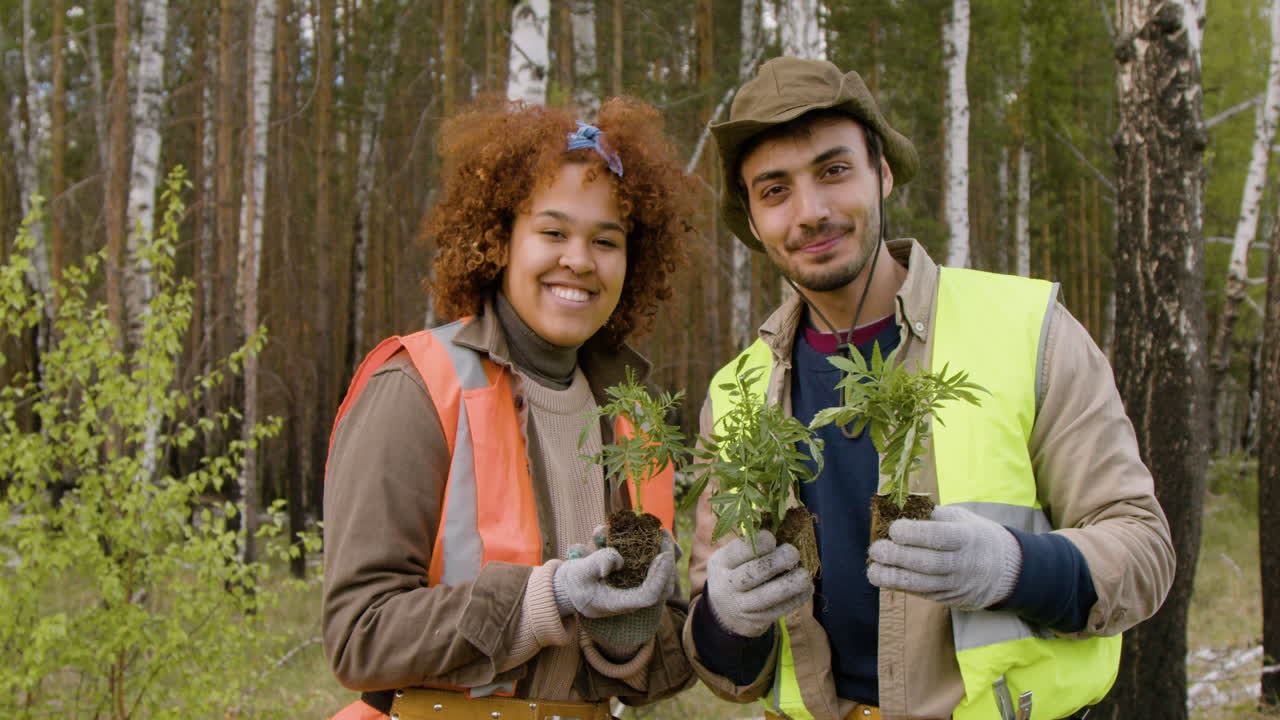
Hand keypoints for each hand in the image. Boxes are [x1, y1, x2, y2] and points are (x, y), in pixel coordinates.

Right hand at [573, 530, 679, 655]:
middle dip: (668, 563)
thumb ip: (595, 564)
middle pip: (664, 588)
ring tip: (662, 532)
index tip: (661, 555)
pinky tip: (655, 533)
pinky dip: (659, 551)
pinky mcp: (639, 579)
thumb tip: (617, 558)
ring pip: (665, 579)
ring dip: (667, 555)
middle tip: (663, 537)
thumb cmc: (575, 582)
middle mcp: (633, 598)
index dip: (658, 577)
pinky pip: (658, 569)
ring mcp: (638, 589)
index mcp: (620, 602)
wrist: (572, 588)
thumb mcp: (578, 573)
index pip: (649, 595)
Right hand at [705, 530, 811, 637]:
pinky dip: (796, 599)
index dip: (757, 544)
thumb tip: (777, 520)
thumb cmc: (735, 574)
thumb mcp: (731, 558)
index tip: (772, 538)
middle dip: (776, 562)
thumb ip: (749, 543)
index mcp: (720, 563)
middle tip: (793, 552)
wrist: (724, 614)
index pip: (737, 552)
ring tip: (804, 575)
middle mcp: (726, 586)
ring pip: (767, 596)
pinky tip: (806, 589)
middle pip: (752, 574)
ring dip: (790, 584)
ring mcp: (741, 606)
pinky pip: (779, 610)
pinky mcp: (757, 620)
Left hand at [867, 505, 1021, 609]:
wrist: (1007, 571)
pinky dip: (901, 586)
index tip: (894, 529)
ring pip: (922, 584)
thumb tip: (902, 510)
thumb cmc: (977, 537)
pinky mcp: (949, 599)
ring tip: (873, 570)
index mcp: (967, 538)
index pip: (938, 537)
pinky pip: (922, 593)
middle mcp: (962, 563)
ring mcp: (956, 585)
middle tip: (876, 549)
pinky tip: (885, 577)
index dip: (913, 534)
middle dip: (897, 557)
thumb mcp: (963, 519)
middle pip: (927, 563)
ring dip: (893, 578)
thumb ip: (935, 516)